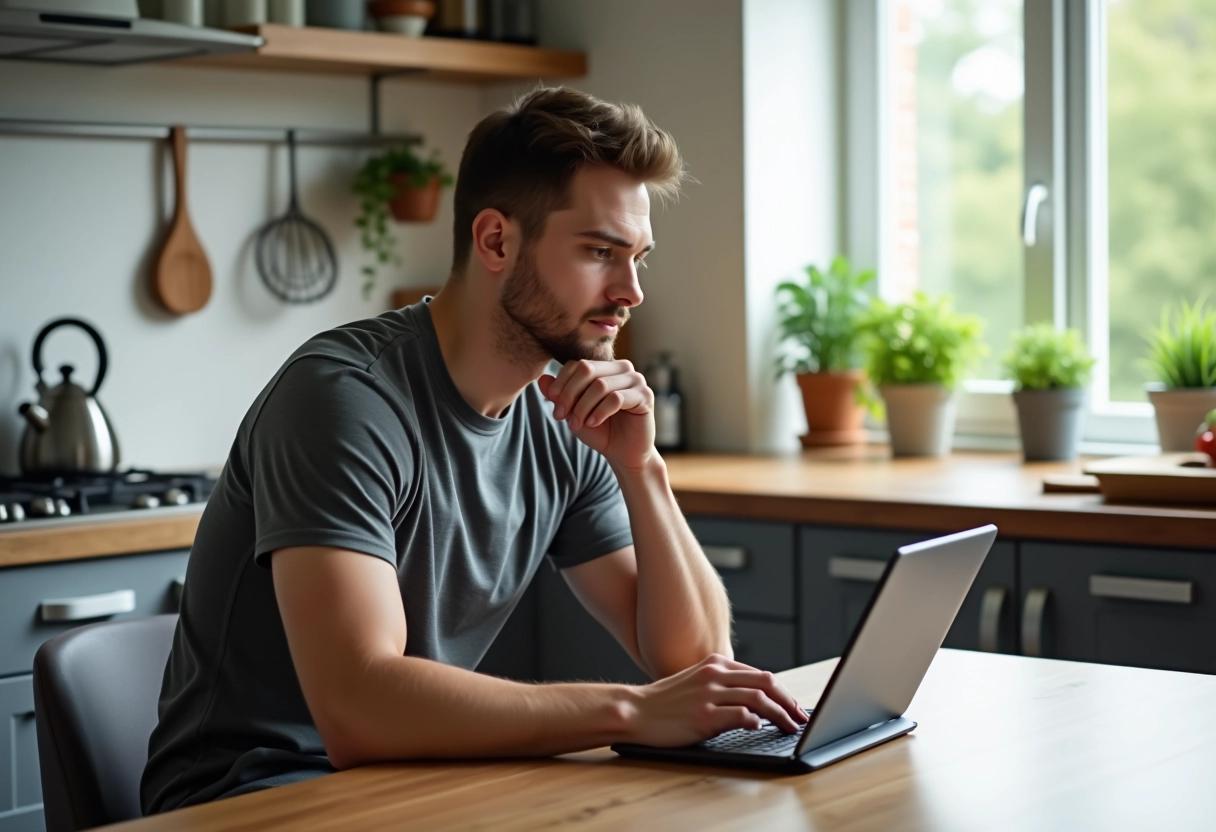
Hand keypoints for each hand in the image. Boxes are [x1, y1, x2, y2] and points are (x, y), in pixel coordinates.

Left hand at [538, 359, 654, 469]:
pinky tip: (593, 423)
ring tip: (578, 424)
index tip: (555, 409)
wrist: (623, 453)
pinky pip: (616, 398)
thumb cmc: (600, 431)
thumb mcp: (574, 413)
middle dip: (569, 394)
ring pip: (600, 385)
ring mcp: (636, 380)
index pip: (577, 365)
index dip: (560, 385)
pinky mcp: (645, 396)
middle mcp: (622, 368)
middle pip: (586, 369)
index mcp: (605, 367)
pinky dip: (600, 412)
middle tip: (561, 416)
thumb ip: (559, 396)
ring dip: (583, 407)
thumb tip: (542, 379)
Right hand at [622, 654, 808, 747]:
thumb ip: (723, 686)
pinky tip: (760, 728)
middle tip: (801, 718)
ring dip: (780, 715)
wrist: (635, 711)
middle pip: (766, 682)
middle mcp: (715, 675)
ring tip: (790, 728)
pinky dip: (755, 721)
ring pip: (758, 698)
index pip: (761, 674)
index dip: (783, 692)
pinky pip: (739, 715)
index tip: (795, 707)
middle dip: (789, 702)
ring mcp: (709, 694)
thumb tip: (755, 702)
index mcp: (716, 664)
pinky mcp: (703, 716)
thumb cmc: (666, 702)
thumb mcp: (696, 683)